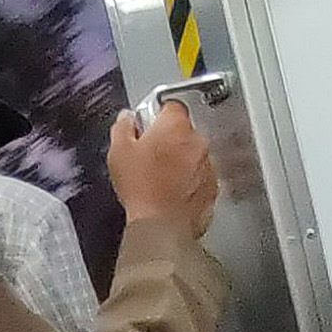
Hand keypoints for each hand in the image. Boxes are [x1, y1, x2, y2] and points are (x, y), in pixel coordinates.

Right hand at [106, 99, 217, 237]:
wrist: (162, 226)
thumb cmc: (142, 189)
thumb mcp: (119, 152)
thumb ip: (122, 127)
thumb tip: (126, 119)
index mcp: (175, 126)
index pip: (171, 105)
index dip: (157, 115)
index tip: (147, 126)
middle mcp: (197, 141)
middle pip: (183, 130)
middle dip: (168, 139)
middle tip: (149, 156)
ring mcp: (208, 164)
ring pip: (193, 153)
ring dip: (180, 161)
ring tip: (159, 178)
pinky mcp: (212, 186)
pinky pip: (200, 176)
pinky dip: (189, 181)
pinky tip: (171, 192)